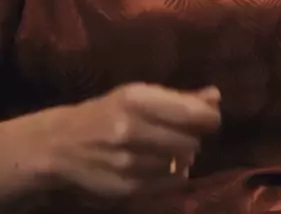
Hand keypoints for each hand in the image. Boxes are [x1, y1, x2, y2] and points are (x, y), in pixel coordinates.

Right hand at [2, 82, 220, 204]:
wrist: (60, 146)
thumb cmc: (104, 113)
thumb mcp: (137, 95)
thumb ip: (178, 97)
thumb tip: (216, 96)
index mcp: (137, 100)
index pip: (193, 115)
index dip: (208, 118)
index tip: (207, 118)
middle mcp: (133, 130)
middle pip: (191, 141)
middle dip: (193, 138)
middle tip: (181, 133)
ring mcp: (129, 163)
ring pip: (182, 164)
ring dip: (181, 157)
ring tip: (166, 148)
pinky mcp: (127, 189)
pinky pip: (169, 184)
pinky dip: (171, 175)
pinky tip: (159, 165)